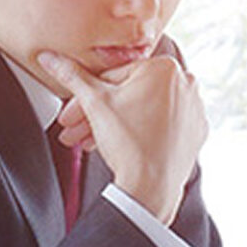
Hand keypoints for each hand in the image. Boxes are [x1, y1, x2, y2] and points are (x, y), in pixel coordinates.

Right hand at [37, 50, 206, 224]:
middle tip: (75, 129)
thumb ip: (72, 76)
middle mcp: (186, 82)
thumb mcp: (94, 103)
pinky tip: (120, 144)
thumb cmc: (128, 143)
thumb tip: (50, 58)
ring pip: (144, 109)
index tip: (71, 113)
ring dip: (114, 123)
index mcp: (165, 67)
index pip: (114, 76)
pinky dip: (141, 131)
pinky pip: (162, 125)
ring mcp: (194, 108)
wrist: (151, 189)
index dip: (85, 96)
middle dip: (97, 113)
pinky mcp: (196, 131)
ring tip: (89, 141)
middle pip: (129, 94)